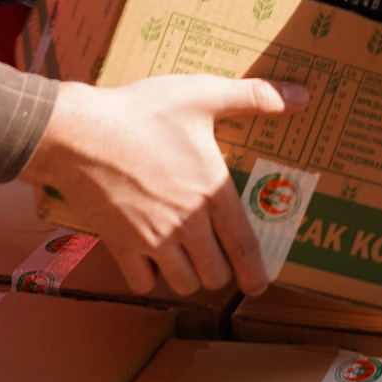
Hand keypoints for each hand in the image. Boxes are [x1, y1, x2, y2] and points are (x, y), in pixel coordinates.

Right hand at [21, 74, 306, 296]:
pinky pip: (142, 282)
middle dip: (218, 270)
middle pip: (213, 273)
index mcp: (212, 192)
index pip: (243, 246)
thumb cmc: (141, 112)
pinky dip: (149, 276)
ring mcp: (152, 239)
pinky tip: (149, 258)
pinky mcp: (120, 245)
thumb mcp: (201, 95)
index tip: (259, 286)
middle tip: (214, 257)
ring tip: (185, 258)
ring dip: (186, 275)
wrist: (79, 132)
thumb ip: (254, 97)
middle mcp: (187, 223)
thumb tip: (301, 97)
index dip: (254, 273)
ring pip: (182, 282)